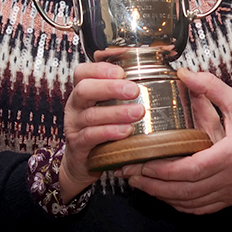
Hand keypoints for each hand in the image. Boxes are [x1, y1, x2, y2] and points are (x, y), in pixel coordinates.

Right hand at [60, 61, 145, 201]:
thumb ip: (121, 93)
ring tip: (138, 112)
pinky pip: (91, 136)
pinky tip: (126, 131)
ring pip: (91, 115)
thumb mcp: (106, 107)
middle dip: (111, 88)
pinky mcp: (78, 145)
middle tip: (134, 90)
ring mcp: (74, 126)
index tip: (122, 72)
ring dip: (117, 112)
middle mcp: (75, 106)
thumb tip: (157, 77)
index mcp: (82, 93)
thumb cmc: (100, 130)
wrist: (83, 163)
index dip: (100, 69)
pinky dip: (110, 132)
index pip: (82, 72)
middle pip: (84, 89)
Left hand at [126, 69, 231, 213]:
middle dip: (153, 185)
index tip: (140, 162)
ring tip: (141, 183)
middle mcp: (230, 179)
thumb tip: (183, 73)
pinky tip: (166, 195)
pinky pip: (202, 208)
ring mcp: (231, 192)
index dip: (162, 170)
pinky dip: (181, 204)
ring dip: (163, 196)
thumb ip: (210, 87)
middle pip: (184, 191)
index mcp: (231, 155)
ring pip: (191, 203)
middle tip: (129, 174)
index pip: (189, 170)